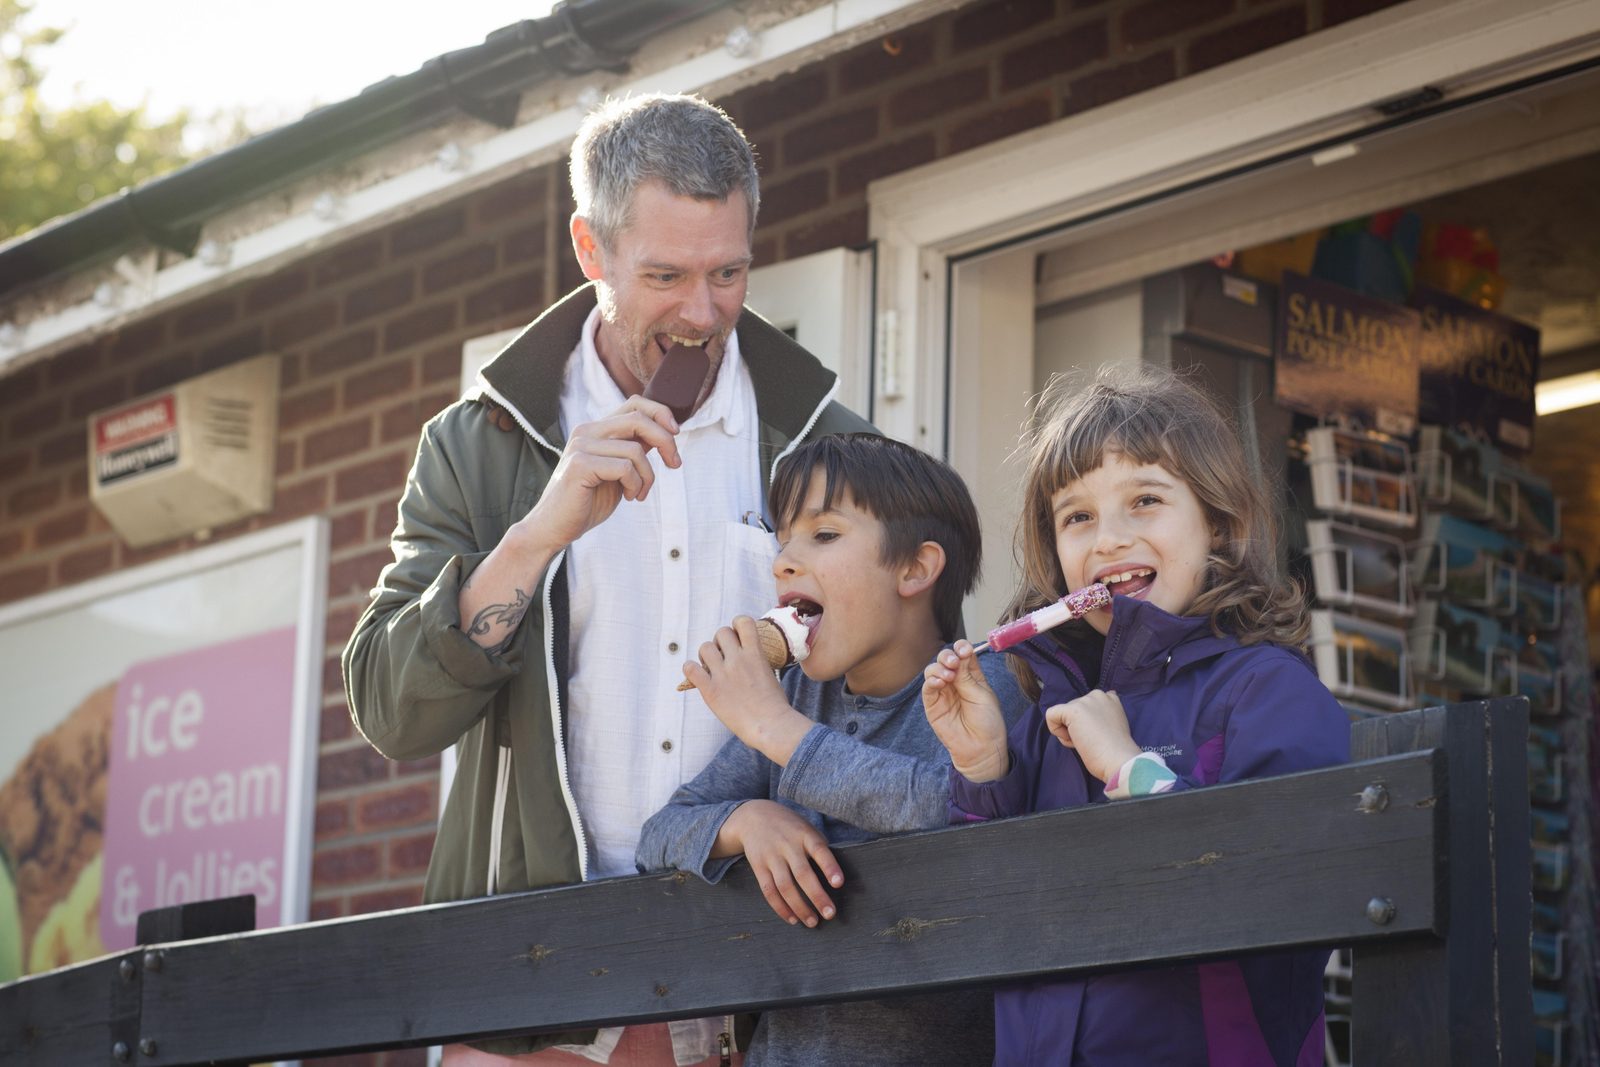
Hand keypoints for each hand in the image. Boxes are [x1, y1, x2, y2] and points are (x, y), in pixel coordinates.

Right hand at [515, 396, 681, 553]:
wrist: (555, 527)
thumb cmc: (588, 501)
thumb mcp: (618, 470)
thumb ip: (634, 449)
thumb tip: (665, 432)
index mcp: (596, 429)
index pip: (634, 404)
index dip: (660, 413)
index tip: (675, 433)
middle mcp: (587, 431)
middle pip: (638, 419)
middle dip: (666, 441)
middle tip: (675, 464)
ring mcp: (581, 446)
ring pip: (635, 450)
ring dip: (647, 476)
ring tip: (639, 493)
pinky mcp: (580, 465)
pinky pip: (624, 468)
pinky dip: (635, 485)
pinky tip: (630, 497)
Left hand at [682, 617, 809, 764]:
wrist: (770, 726)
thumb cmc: (775, 705)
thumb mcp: (770, 673)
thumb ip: (757, 660)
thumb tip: (748, 655)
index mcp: (755, 654)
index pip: (743, 621)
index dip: (737, 625)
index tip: (738, 636)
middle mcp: (738, 660)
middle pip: (721, 632)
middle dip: (721, 642)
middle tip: (724, 656)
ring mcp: (723, 674)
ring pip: (705, 647)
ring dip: (707, 655)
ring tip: (711, 666)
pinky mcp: (710, 690)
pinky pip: (690, 668)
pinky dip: (691, 669)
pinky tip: (698, 675)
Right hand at [717, 800, 842, 927]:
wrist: (753, 816)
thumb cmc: (790, 827)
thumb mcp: (806, 828)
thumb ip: (818, 848)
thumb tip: (836, 878)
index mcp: (804, 834)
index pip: (819, 850)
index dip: (829, 867)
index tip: (839, 883)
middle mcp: (787, 845)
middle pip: (803, 874)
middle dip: (817, 896)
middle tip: (830, 914)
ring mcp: (771, 856)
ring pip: (785, 887)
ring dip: (800, 907)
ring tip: (813, 922)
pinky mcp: (758, 866)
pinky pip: (769, 891)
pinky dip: (781, 908)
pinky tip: (792, 918)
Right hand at [922, 641, 1008, 781]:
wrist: (981, 749)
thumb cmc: (988, 723)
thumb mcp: (981, 695)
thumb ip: (967, 676)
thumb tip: (959, 655)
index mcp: (972, 676)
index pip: (963, 655)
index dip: (962, 648)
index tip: (964, 649)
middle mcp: (956, 681)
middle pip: (946, 659)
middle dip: (948, 656)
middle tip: (954, 663)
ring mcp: (943, 692)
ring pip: (933, 670)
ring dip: (939, 668)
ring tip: (949, 676)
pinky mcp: (932, 705)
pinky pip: (927, 688)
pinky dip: (931, 681)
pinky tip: (940, 683)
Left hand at [1044, 689, 1140, 782]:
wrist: (1119, 759)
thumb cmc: (1116, 751)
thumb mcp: (1113, 726)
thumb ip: (1101, 716)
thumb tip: (1086, 719)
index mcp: (1110, 698)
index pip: (1087, 706)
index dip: (1087, 723)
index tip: (1098, 735)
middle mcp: (1098, 695)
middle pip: (1073, 710)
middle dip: (1077, 728)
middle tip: (1092, 742)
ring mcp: (1085, 701)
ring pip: (1062, 714)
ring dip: (1068, 732)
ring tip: (1086, 742)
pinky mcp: (1073, 710)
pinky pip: (1051, 715)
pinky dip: (1056, 730)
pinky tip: (1073, 740)